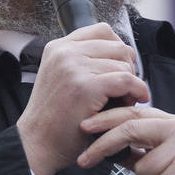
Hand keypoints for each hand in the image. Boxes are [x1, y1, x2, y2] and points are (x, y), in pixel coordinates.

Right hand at [16, 23, 148, 174]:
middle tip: (125, 89)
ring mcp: (73, 67)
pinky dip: (137, 90)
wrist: (37, 143)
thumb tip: (122, 54)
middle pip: (117, 45)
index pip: (102, 30)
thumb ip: (82, 62)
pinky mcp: (85, 86)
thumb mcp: (60, 78)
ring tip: (123, 100)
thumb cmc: (53, 119)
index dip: (118, 49)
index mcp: (58, 47)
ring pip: (123, 63)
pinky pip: (126, 80)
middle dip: (128, 67)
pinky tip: (135, 100)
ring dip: (131, 83)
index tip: (120, 68)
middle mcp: (64, 52)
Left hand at [76, 106, 174, 174]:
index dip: (106, 119)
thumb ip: (142, 153)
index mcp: (174, 123)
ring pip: (143, 167)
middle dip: (103, 145)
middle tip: (84, 160)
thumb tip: (111, 150)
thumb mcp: (167, 162)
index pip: (133, 114)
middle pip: (131, 129)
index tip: (83, 127)